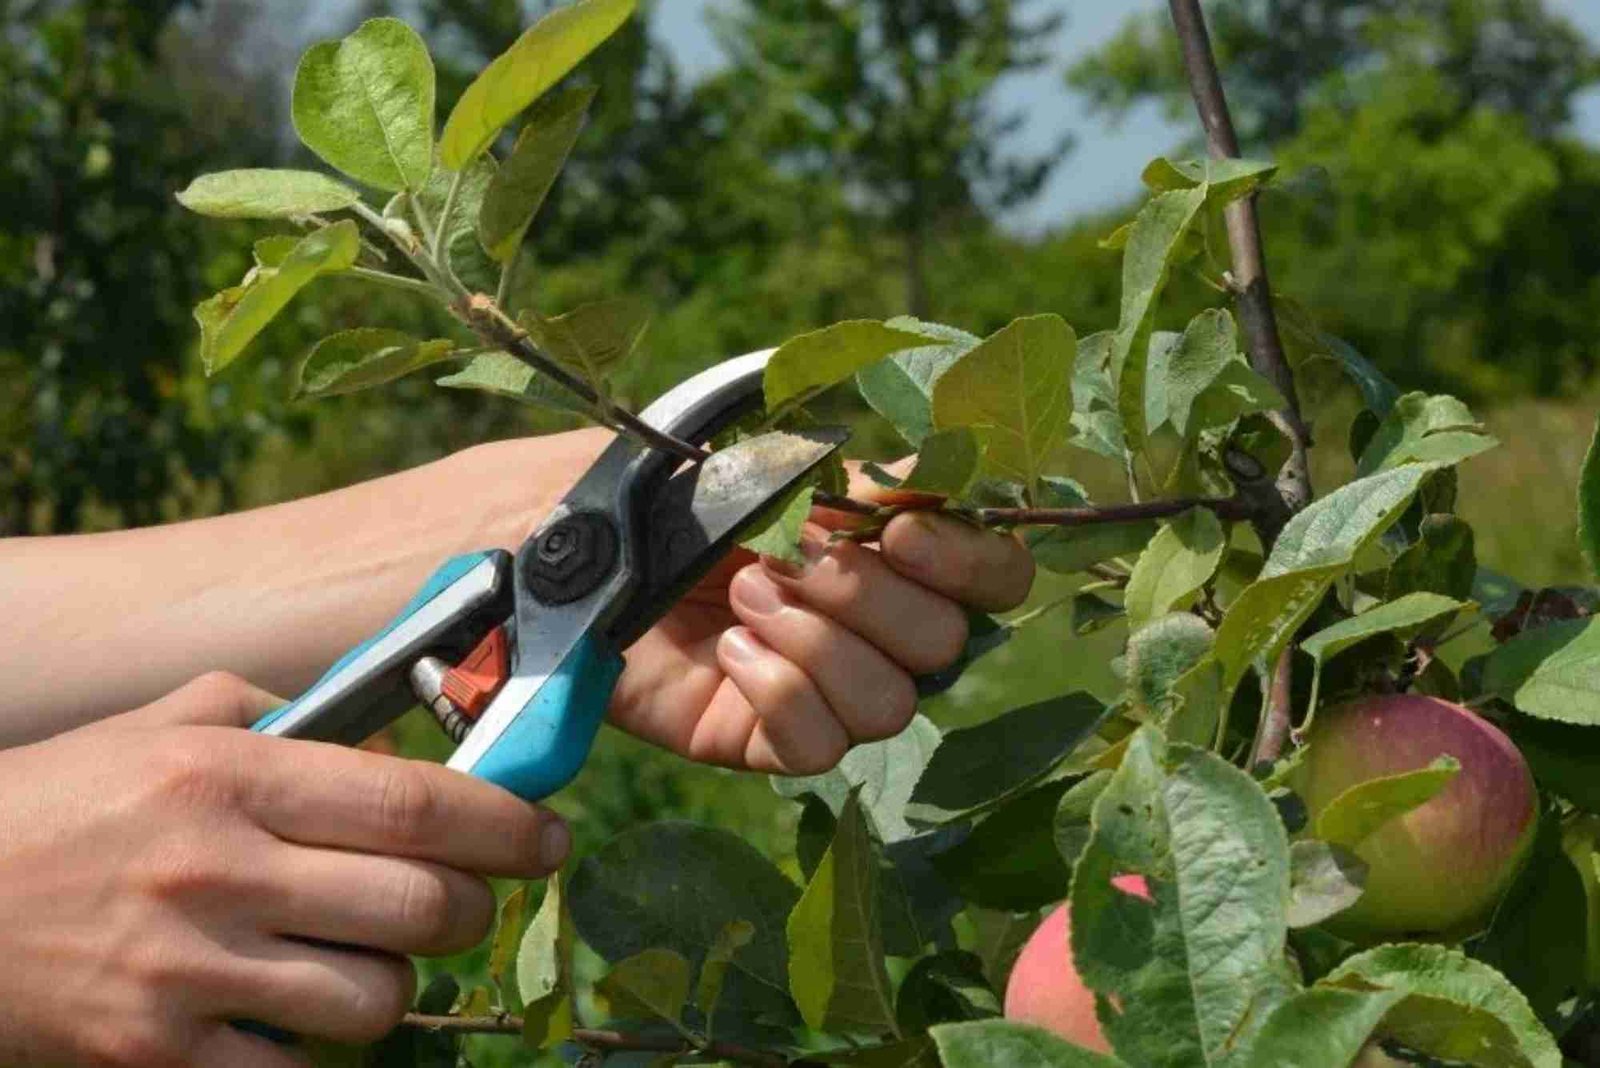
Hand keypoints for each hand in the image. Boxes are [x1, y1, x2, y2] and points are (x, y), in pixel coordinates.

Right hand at [0, 673, 569, 1066]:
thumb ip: (275, 717)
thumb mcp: (157, 726)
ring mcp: (185, 973)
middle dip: (472, 910)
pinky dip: (320, 1054)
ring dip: (395, 983)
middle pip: (418, 906)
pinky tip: (300, 1019)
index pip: (412, 803)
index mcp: (226, 776)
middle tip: (469, 902)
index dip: (502, 824)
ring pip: (373, 1000)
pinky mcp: (154, 1057)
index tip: (548, 836)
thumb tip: (386, 732)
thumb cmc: (53, 804)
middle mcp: (216, 870)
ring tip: (366, 959)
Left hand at [609, 468, 1035, 774]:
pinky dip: (777, 694)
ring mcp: (820, 689)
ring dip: (816, 643)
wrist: (558, 540)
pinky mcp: (762, 740)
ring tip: (740, 598)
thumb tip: (923, 503)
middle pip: (947, 645)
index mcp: (887, 548)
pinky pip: (816, 748)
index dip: (970, 560)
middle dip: (866, 595)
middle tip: (782, 556)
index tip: (900, 531)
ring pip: (891, 706)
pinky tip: (725, 651)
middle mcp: (870, 626)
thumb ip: (853, 482)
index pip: (996, 575)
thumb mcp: (759, 465)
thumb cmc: (660, 490)